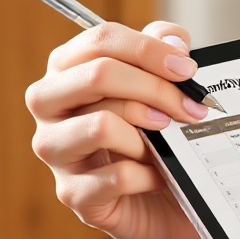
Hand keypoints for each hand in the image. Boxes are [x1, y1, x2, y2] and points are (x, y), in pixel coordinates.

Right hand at [26, 18, 229, 238]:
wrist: (164, 198)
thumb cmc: (155, 131)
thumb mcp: (163, 80)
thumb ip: (165, 47)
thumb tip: (173, 42)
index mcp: (67, 69)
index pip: (99, 41)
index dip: (148, 50)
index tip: (187, 68)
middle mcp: (49, 105)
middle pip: (97, 76)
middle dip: (154, 89)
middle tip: (189, 108)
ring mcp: (55, 150)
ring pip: (100, 126)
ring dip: (146, 133)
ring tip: (164, 143)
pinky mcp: (72, 193)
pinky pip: (114, 176)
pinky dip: (147, 175)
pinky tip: (157, 175)